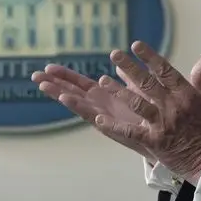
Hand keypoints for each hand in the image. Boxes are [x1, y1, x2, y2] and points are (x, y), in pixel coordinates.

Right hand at [30, 63, 156, 161]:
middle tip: (34, 75)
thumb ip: (129, 80)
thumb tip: (120, 64)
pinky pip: (90, 113)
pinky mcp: (108, 124)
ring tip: (43, 85)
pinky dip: (76, 105)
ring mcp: (102, 115)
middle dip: (54, 83)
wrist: (166, 137)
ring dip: (59, 94)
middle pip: (72, 91)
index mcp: (105, 96)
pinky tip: (64, 98)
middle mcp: (100, 106)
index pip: (81, 83)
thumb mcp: (140, 92)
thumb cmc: (153, 115)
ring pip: (76, 102)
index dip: (65, 75)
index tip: (48, 67)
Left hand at [97, 41, 200, 182]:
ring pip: (137, 104)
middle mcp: (172, 106)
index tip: (136, 45)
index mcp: (186, 94)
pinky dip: (114, 126)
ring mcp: (162, 124)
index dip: (150, 57)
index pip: (166, 71)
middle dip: (131, 68)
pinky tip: (99, 119)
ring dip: (119, 92)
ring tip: (102, 80)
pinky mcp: (154, 141)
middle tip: (114, 54)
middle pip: (148, 83)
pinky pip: (131, 132)